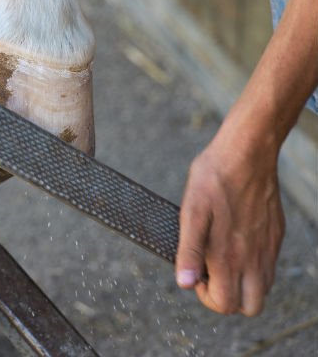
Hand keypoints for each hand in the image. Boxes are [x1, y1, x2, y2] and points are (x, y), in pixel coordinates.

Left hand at [175, 127, 284, 315]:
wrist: (246, 152)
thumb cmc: (214, 179)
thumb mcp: (191, 212)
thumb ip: (188, 250)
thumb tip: (184, 282)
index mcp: (228, 255)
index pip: (224, 303)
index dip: (206, 296)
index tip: (196, 273)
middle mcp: (253, 257)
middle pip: (249, 306)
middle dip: (228, 298)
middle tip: (210, 272)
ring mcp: (267, 247)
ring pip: (262, 289)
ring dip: (242, 284)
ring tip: (222, 259)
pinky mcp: (275, 235)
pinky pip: (269, 266)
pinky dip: (254, 266)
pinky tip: (237, 242)